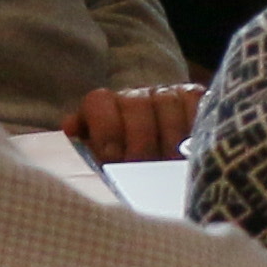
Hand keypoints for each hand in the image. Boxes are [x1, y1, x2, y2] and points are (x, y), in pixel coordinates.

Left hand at [66, 81, 201, 163]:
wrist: (169, 166)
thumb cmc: (128, 172)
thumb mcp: (104, 166)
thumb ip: (89, 149)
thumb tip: (71, 126)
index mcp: (104, 108)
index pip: (99, 102)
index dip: (105, 128)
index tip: (112, 158)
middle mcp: (134, 97)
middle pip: (135, 104)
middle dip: (139, 140)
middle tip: (144, 168)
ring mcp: (165, 94)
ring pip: (166, 102)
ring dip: (169, 137)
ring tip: (170, 165)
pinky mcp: (194, 96)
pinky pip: (194, 103)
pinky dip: (194, 126)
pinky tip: (194, 148)